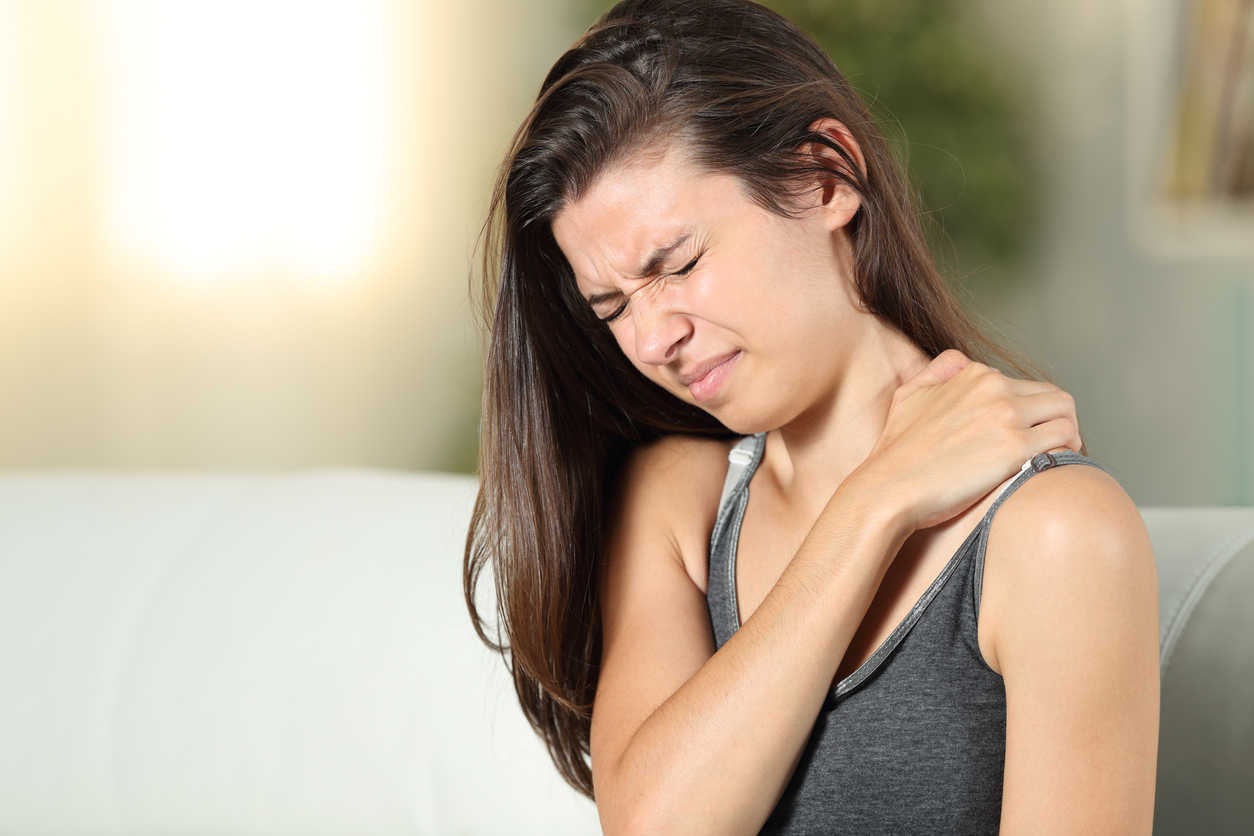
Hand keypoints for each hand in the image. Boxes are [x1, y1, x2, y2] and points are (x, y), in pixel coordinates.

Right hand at [851, 350, 1081, 531]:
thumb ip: (937, 371)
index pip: (1022, 384)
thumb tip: (960, 361)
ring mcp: (1006, 415)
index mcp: (972, 374)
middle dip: (1054, 419)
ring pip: (1065, 410)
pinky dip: (1067, 449)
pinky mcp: (1016, 447)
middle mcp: (992, 387)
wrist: (889, 488)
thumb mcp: (909, 397)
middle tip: (1050, 446)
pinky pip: (1064, 437)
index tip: (1025, 433)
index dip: (1029, 411)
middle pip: (1051, 394)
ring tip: (1059, 455)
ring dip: (1068, 432)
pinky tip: (1055, 466)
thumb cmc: (896, 451)